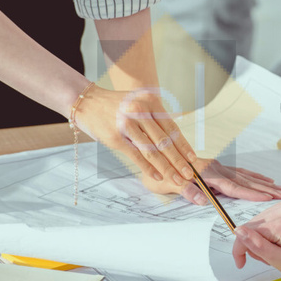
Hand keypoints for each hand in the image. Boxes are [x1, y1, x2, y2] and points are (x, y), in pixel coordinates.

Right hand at [74, 86, 196, 186]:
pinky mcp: (116, 137)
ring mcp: (127, 124)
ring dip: (167, 168)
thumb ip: (156, 118)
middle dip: (179, 160)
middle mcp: (140, 111)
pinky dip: (149, 168)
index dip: (183, 145)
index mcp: (150, 101)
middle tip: (189, 174)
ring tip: (177, 179)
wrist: (88, 102)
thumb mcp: (139, 103)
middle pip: (164, 141)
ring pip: (152, 150)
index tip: (193, 159)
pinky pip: (136, 156)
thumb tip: (175, 140)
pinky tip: (158, 176)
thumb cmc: (117, 106)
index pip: (172, 128)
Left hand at [141, 158, 280, 203]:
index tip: (266, 197)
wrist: (151, 154)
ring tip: (279, 188)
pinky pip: (238, 172)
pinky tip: (262, 179)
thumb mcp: (166, 184)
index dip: (250, 192)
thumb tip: (202, 200)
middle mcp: (213, 167)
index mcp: (204, 172)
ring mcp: (216, 166)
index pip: (231, 185)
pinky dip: (253, 176)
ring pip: (244, 176)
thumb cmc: (157, 172)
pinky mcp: (216, 167)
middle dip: (265, 188)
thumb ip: (185, 191)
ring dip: (262, 183)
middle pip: (243, 180)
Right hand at [232, 201, 280, 280]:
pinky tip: (277, 244)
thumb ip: (257, 246)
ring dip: (260, 241)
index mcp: (280, 223)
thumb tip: (238, 231)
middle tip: (269, 259)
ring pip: (255, 225)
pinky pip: (264, 222)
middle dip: (253, 246)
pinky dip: (266, 236)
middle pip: (250, 227)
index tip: (241, 264)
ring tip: (275, 253)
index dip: (240, 249)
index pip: (245, 231)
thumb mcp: (280, 261)